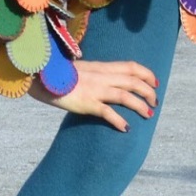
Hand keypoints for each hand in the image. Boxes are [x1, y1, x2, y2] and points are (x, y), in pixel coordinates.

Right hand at [29, 59, 158, 130]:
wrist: (40, 77)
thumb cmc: (59, 76)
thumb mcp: (81, 70)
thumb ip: (96, 74)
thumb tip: (108, 81)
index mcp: (101, 67)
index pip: (131, 66)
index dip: (146, 73)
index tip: (155, 82)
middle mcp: (101, 77)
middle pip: (133, 81)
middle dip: (148, 92)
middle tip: (155, 102)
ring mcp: (95, 90)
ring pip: (126, 95)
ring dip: (140, 105)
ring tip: (148, 114)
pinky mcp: (86, 103)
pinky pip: (107, 112)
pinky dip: (119, 120)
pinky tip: (126, 128)